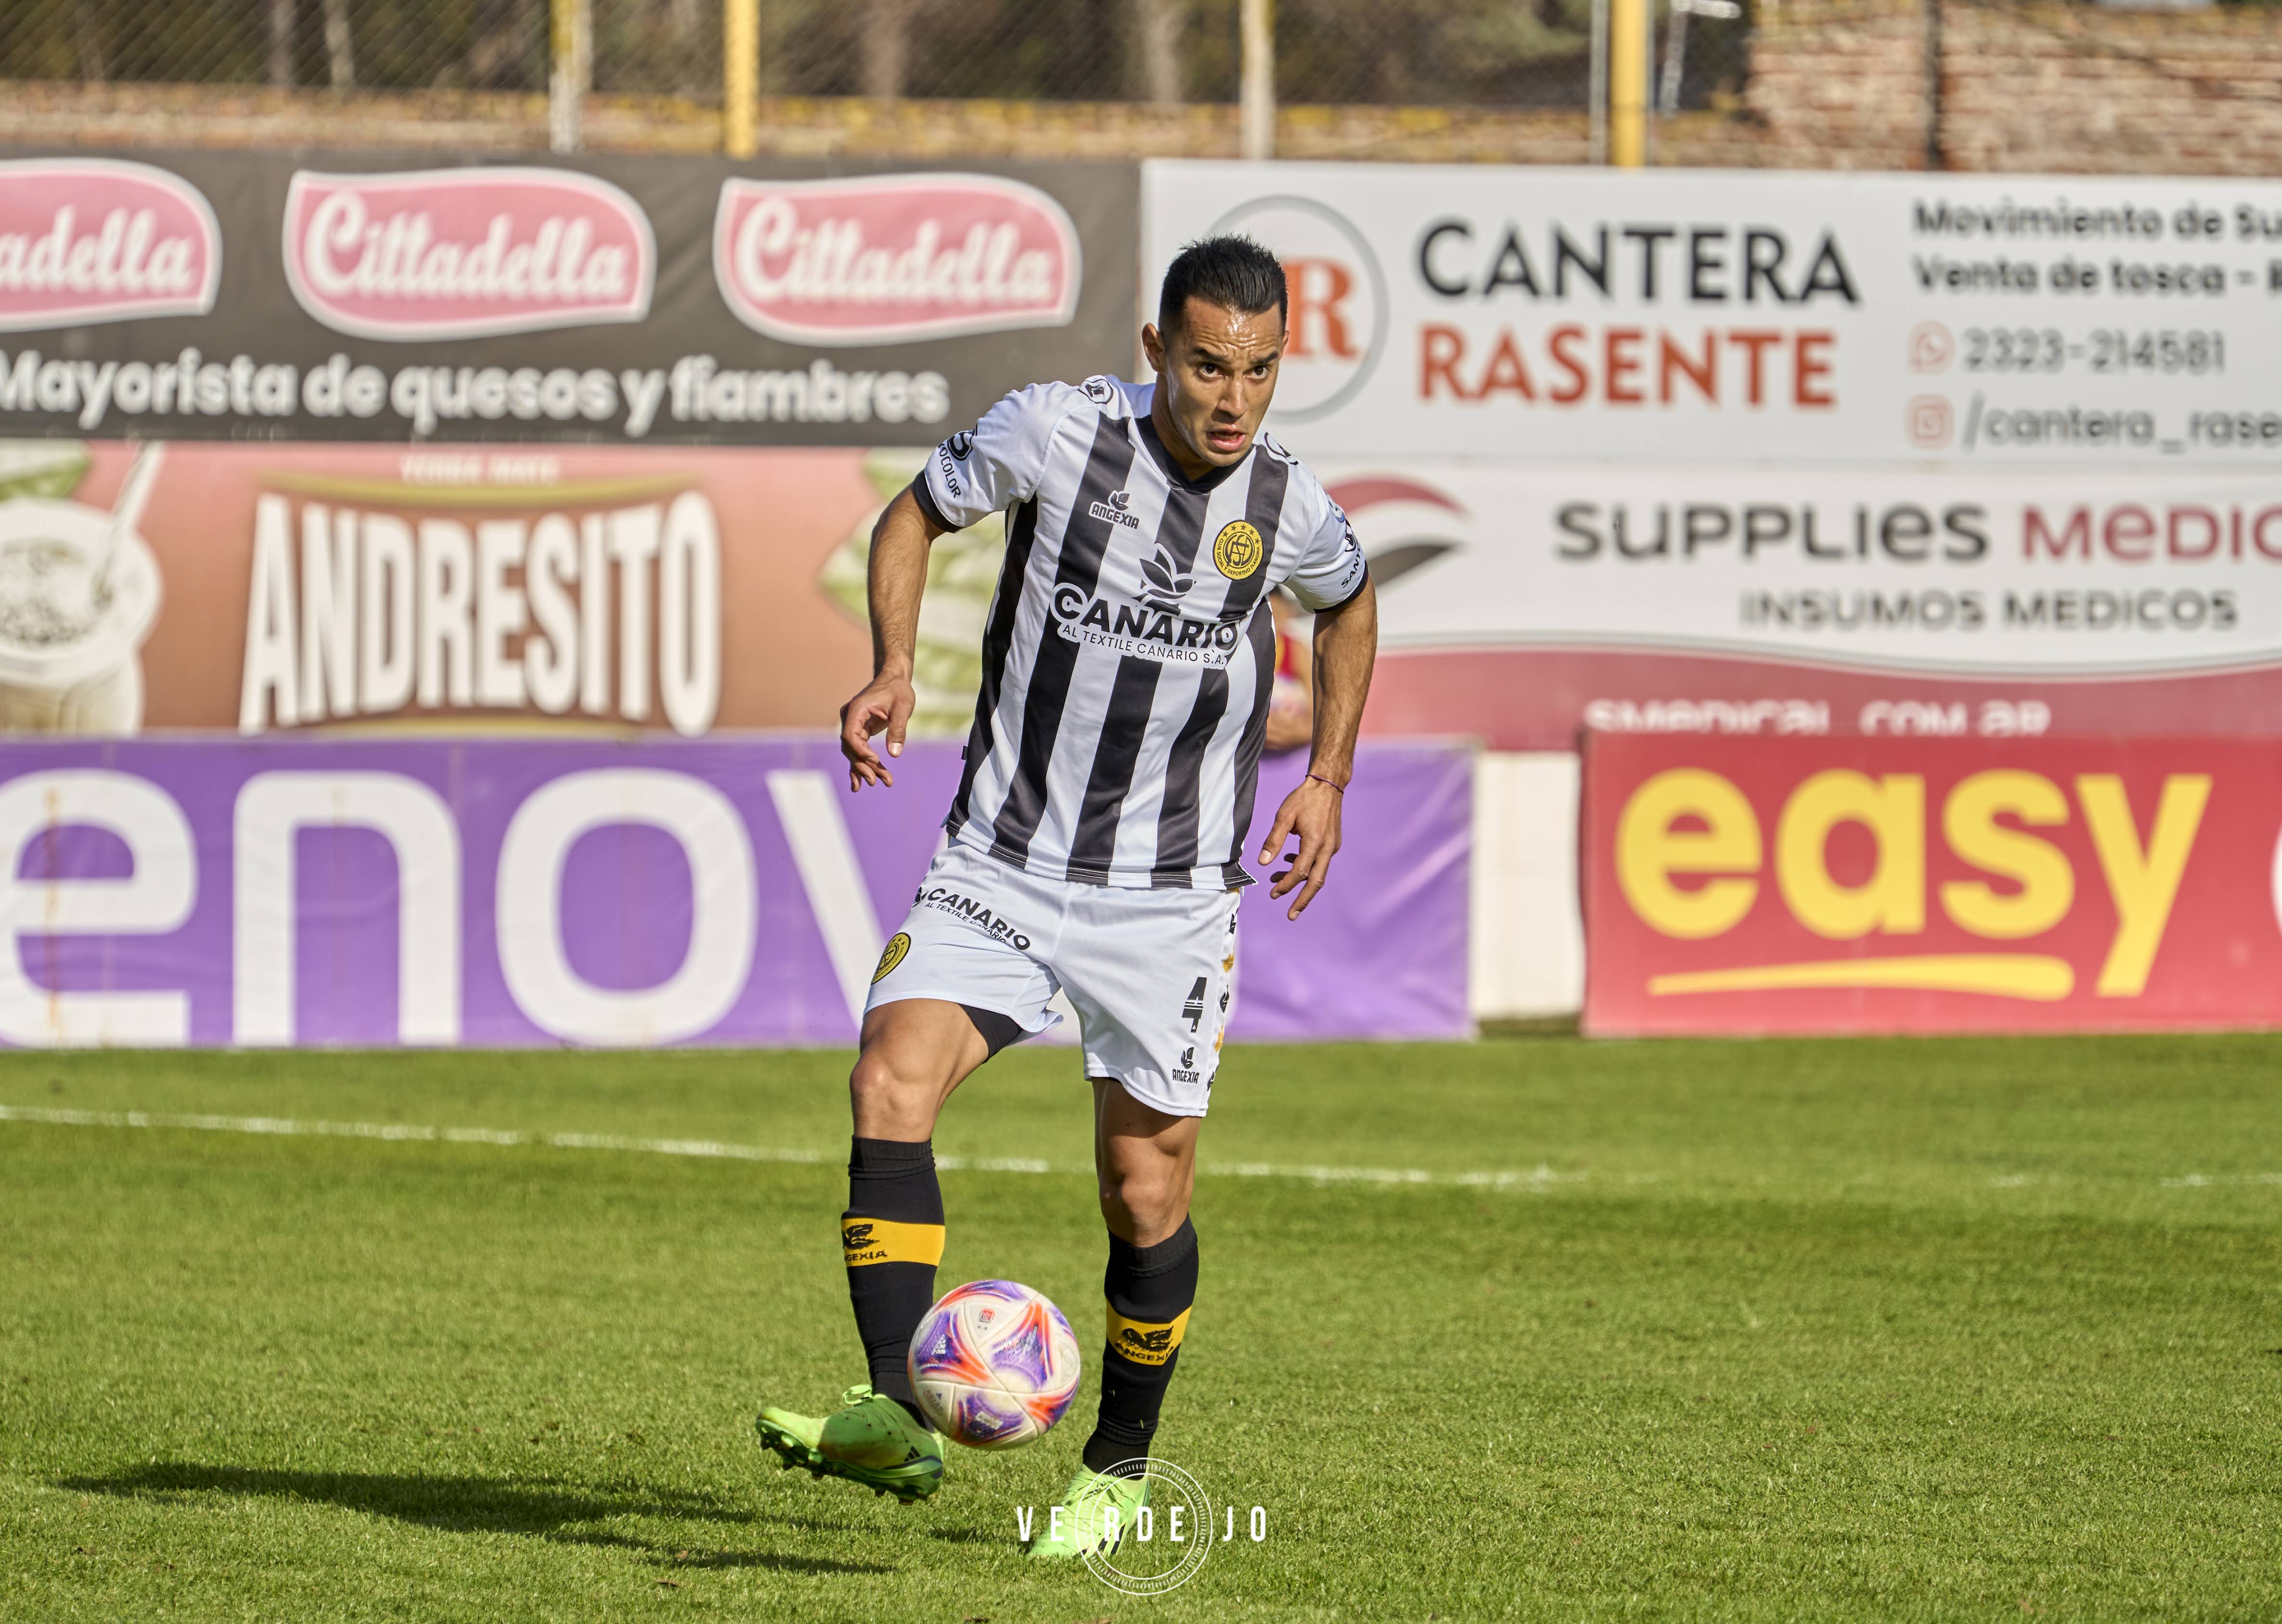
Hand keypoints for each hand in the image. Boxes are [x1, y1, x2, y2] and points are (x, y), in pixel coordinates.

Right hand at [839, 671, 914, 791]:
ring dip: (864, 767)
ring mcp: (853, 724)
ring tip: (877, 783)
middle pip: (850, 747)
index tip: (876, 760)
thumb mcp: (902, 708)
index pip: (850, 736)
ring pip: (854, 751)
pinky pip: (859, 749)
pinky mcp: (860, 729)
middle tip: (875, 782)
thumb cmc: (898, 690)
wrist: (894, 678)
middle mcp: (850, 717)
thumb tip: (894, 754)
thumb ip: (898, 729)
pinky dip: (864, 763)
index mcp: (856, 709)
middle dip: (862, 765)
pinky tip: (866, 780)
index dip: (861, 751)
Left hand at [1256, 776, 1344, 919]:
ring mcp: (1333, 847)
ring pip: (1318, 874)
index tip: (1273, 893)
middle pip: (1316, 882)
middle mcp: (1327, 848)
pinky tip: (1290, 862)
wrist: (1328, 785)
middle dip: (1303, 900)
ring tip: (1279, 884)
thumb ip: (1273, 841)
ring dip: (1301, 883)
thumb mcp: (1284, 816)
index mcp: (1315, 842)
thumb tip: (1263, 863)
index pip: (1299, 872)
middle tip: (1291, 915)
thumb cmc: (1305, 798)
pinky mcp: (1333, 843)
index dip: (1286, 885)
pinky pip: (1320, 863)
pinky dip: (1306, 868)